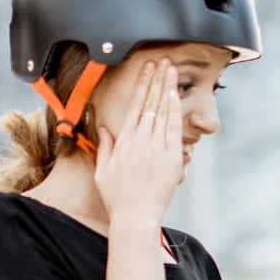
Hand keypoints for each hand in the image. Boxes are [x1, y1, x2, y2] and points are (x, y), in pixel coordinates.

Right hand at [92, 58, 182, 227]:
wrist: (136, 218)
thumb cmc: (118, 198)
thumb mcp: (103, 171)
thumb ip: (105, 147)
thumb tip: (105, 128)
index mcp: (124, 142)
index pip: (134, 106)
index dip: (141, 85)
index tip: (146, 70)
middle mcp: (141, 142)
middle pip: (150, 104)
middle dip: (156, 80)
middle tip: (162, 61)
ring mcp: (158, 149)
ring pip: (164, 112)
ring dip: (167, 89)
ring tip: (171, 71)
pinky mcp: (172, 158)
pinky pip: (174, 130)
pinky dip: (175, 111)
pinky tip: (176, 96)